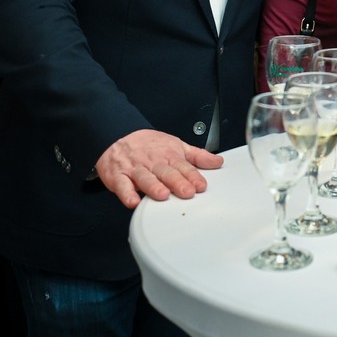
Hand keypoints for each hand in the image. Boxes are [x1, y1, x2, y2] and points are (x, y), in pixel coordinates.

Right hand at [95, 128, 224, 209]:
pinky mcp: (118, 176)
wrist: (118, 135)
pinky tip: (133, 201)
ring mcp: (135, 169)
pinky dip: (126, 193)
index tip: (200, 186)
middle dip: (177, 182)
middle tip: (187, 192)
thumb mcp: (176, 146)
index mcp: (169, 155)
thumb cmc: (149, 145)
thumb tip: (218, 162)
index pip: (183, 166)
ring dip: (153, 186)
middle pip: (166, 172)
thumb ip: (197, 156)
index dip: (192, 176)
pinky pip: (122, 185)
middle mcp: (153, 162)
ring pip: (145, 178)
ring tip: (163, 194)